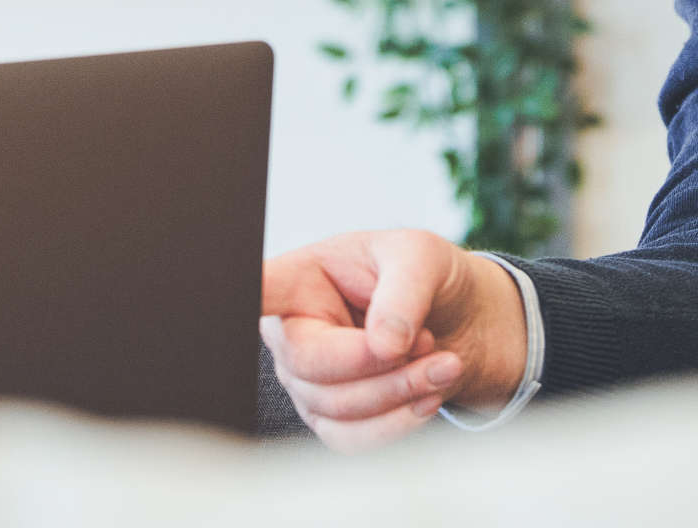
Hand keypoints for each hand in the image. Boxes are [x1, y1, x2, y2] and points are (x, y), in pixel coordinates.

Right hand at [260, 229, 528, 450]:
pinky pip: (351, 439)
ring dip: (400, 392)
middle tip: (431, 344)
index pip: (260, 291)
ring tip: (443, 365)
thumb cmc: (426, 276)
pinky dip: (398, 423)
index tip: (238, 294)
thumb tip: (385, 346)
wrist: (459, 321)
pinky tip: (428, 396)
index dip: (246, 297)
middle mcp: (292, 331)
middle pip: (309, 365)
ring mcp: (306, 380)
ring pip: (336, 408)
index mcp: (300, 279)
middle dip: (379, 365)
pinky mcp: (330, 418)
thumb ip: (402, 294)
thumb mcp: (421, 259)